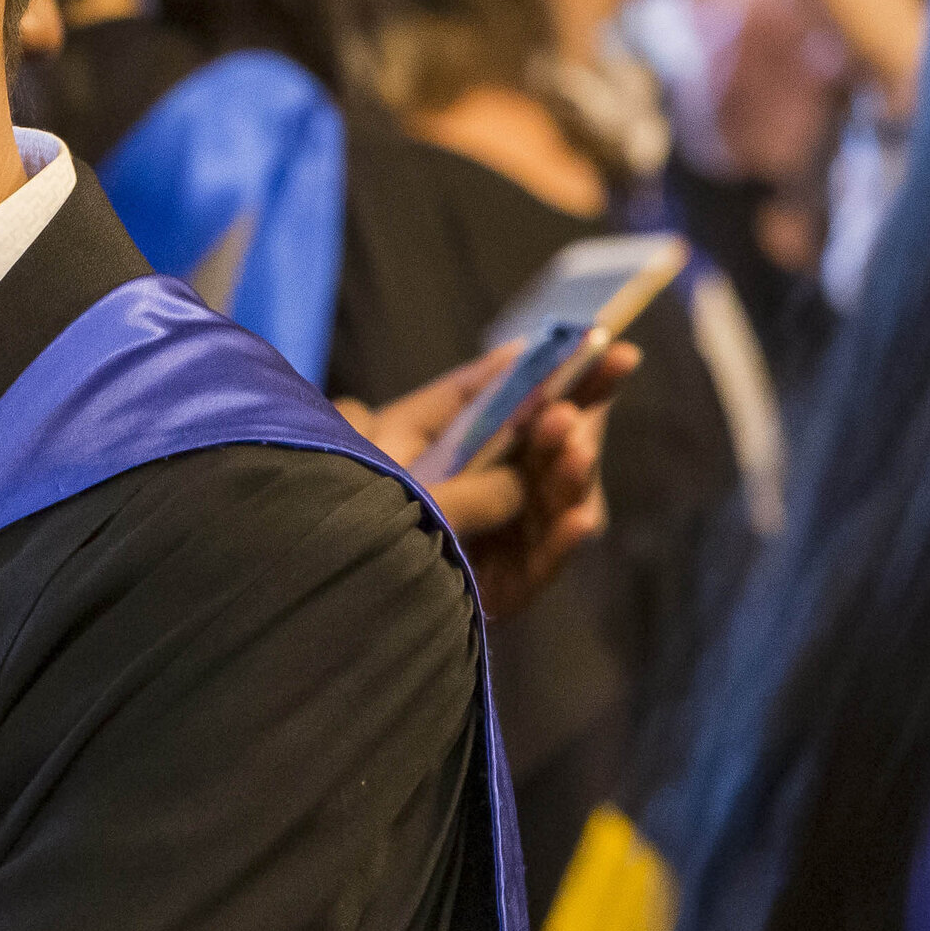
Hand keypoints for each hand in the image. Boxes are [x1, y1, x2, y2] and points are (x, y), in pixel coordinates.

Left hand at [340, 339, 634, 621]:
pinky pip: (543, 563)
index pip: (525, 401)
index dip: (565, 372)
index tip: (605, 344)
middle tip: (567, 414)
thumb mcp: (390, 444)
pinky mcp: (507, 586)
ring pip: (556, 501)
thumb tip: (519, 353)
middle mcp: (498, 485)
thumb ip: (460, 407)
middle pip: (549, 448)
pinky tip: (578, 521)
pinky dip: (561, 543)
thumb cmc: (347, 499)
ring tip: (574, 453)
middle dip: (567, 426)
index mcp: (467, 440)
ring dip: (569, 477)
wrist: (324, 575)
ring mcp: (508, 536)